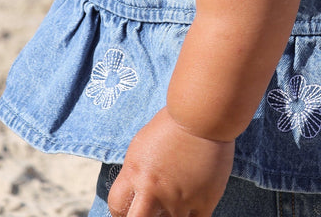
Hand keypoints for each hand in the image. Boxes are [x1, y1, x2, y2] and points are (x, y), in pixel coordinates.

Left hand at [107, 108, 234, 216]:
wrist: (204, 114)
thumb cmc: (174, 121)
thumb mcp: (144, 142)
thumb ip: (137, 169)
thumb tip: (136, 186)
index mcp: (135, 172)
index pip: (116, 206)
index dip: (121, 210)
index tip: (130, 208)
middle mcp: (153, 189)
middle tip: (149, 211)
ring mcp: (179, 199)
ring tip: (175, 204)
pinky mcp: (203, 201)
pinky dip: (192, 216)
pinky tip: (193, 206)